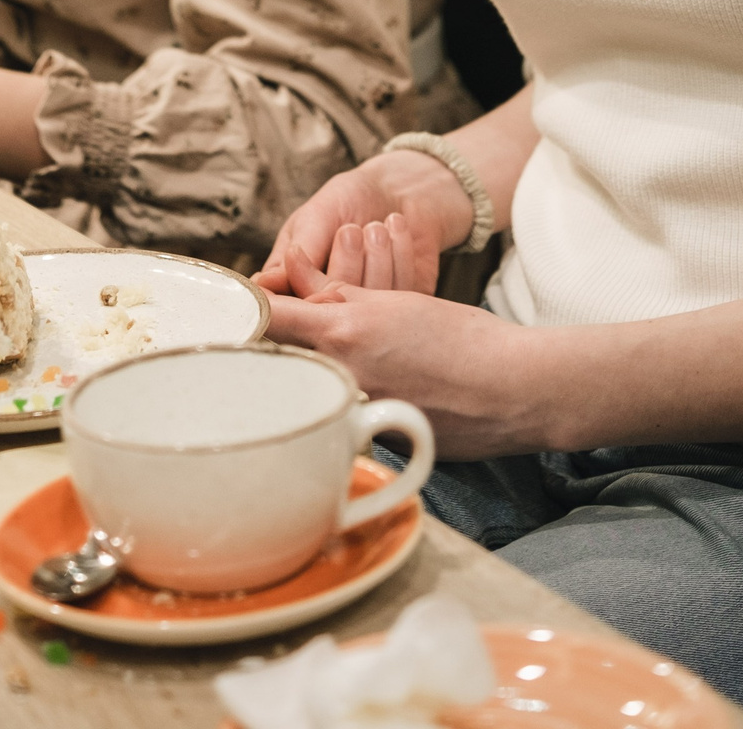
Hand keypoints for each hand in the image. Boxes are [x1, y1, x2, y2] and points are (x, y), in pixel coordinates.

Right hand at [256, 151, 474, 295]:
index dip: (304, 293)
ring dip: (374, 259)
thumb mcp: (318, 214)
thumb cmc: (349, 198)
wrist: (399, 189)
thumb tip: (262, 284)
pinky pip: (399, 294)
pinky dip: (398, 258)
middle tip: (350, 230)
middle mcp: (327, 298)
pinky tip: (395, 227)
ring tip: (375, 226)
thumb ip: (299, 249)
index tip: (314, 266)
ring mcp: (364, 306)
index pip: (290, 307)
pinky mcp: (398, 303)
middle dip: (345, 266)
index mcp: (295, 280)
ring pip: (367, 303)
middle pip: (332, 308)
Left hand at [263, 276, 543, 456]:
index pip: (264, 319)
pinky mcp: (376, 445)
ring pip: (309, 393)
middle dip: (269, 350)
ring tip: (319, 366)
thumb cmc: (464, 339)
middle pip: (280, 362)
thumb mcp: (397, 302)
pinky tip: (358, 396)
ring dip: (304, 379)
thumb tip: (302, 297)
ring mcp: (357, 418)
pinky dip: (337, 406)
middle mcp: (340, 379)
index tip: (224, 311)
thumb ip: (341, 300)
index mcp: (342, 334)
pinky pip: (342, 420)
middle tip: (261, 340)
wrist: (517, 390)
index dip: (240, 312)